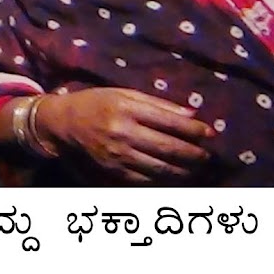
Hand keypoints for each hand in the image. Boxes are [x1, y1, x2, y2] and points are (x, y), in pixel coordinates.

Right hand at [35, 88, 213, 183]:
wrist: (63, 122)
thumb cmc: (96, 103)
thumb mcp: (124, 93)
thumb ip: (158, 104)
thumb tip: (192, 115)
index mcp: (127, 108)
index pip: (170, 121)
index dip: (195, 130)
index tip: (210, 134)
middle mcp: (123, 131)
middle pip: (170, 148)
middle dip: (195, 154)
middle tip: (207, 156)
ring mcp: (118, 154)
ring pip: (162, 168)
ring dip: (185, 170)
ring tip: (196, 168)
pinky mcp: (113, 170)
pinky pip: (147, 180)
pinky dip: (165, 179)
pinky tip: (175, 175)